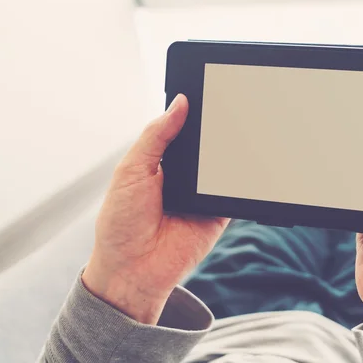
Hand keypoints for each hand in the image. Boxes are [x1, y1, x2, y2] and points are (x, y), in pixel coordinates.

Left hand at [82, 94, 228, 324]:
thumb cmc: (120, 224)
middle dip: (217, 129)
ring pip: (224, 164)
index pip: (183, 129)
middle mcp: (185, 176)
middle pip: (207, 144)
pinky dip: (241, 180)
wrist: (132, 270)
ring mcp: (204, 194)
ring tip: (237, 134)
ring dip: (230, 152)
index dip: (194, 112)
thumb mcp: (131, 170)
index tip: (209, 92)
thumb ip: (156, 137)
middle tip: (229, 108)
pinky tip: (242, 166)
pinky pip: (235, 191)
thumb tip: (180, 103)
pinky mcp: (220, 212)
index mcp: (161, 161)